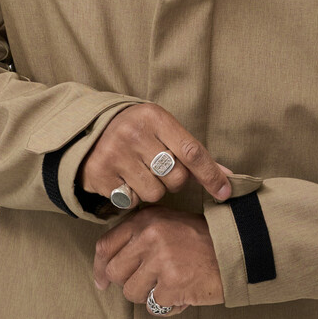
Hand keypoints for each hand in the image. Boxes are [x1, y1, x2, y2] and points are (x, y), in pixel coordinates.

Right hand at [78, 102, 232, 209]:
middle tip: (160, 168)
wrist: (89, 129)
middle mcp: (134, 134)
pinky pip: (132, 201)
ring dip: (153, 189)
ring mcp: (115, 155)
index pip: (191, 151)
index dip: (211, 174)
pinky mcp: (100, 175)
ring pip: (155, 193)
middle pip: (175, 177)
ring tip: (140, 172)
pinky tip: (124, 178)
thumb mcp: (163, 129)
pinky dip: (132, 195)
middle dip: (173, 179)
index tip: (225, 192)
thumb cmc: (138, 130)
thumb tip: (228, 177)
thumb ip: (193, 152)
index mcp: (154, 117)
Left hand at [94, 205, 223, 314]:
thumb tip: (105, 269)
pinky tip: (183, 291)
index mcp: (146, 219)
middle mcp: (150, 235)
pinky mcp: (171, 283)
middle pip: (115, 272)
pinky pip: (154, 305)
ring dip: (149, 294)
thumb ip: (138, 237)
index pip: (106, 245)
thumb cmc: (201, 239)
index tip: (102, 280)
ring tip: (170, 282)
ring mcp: (160, 259)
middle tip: (150, 281)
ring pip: (131, 292)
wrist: (236, 249)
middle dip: (129, 282)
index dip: (100, 267)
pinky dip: (168, 305)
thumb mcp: (168, 224)